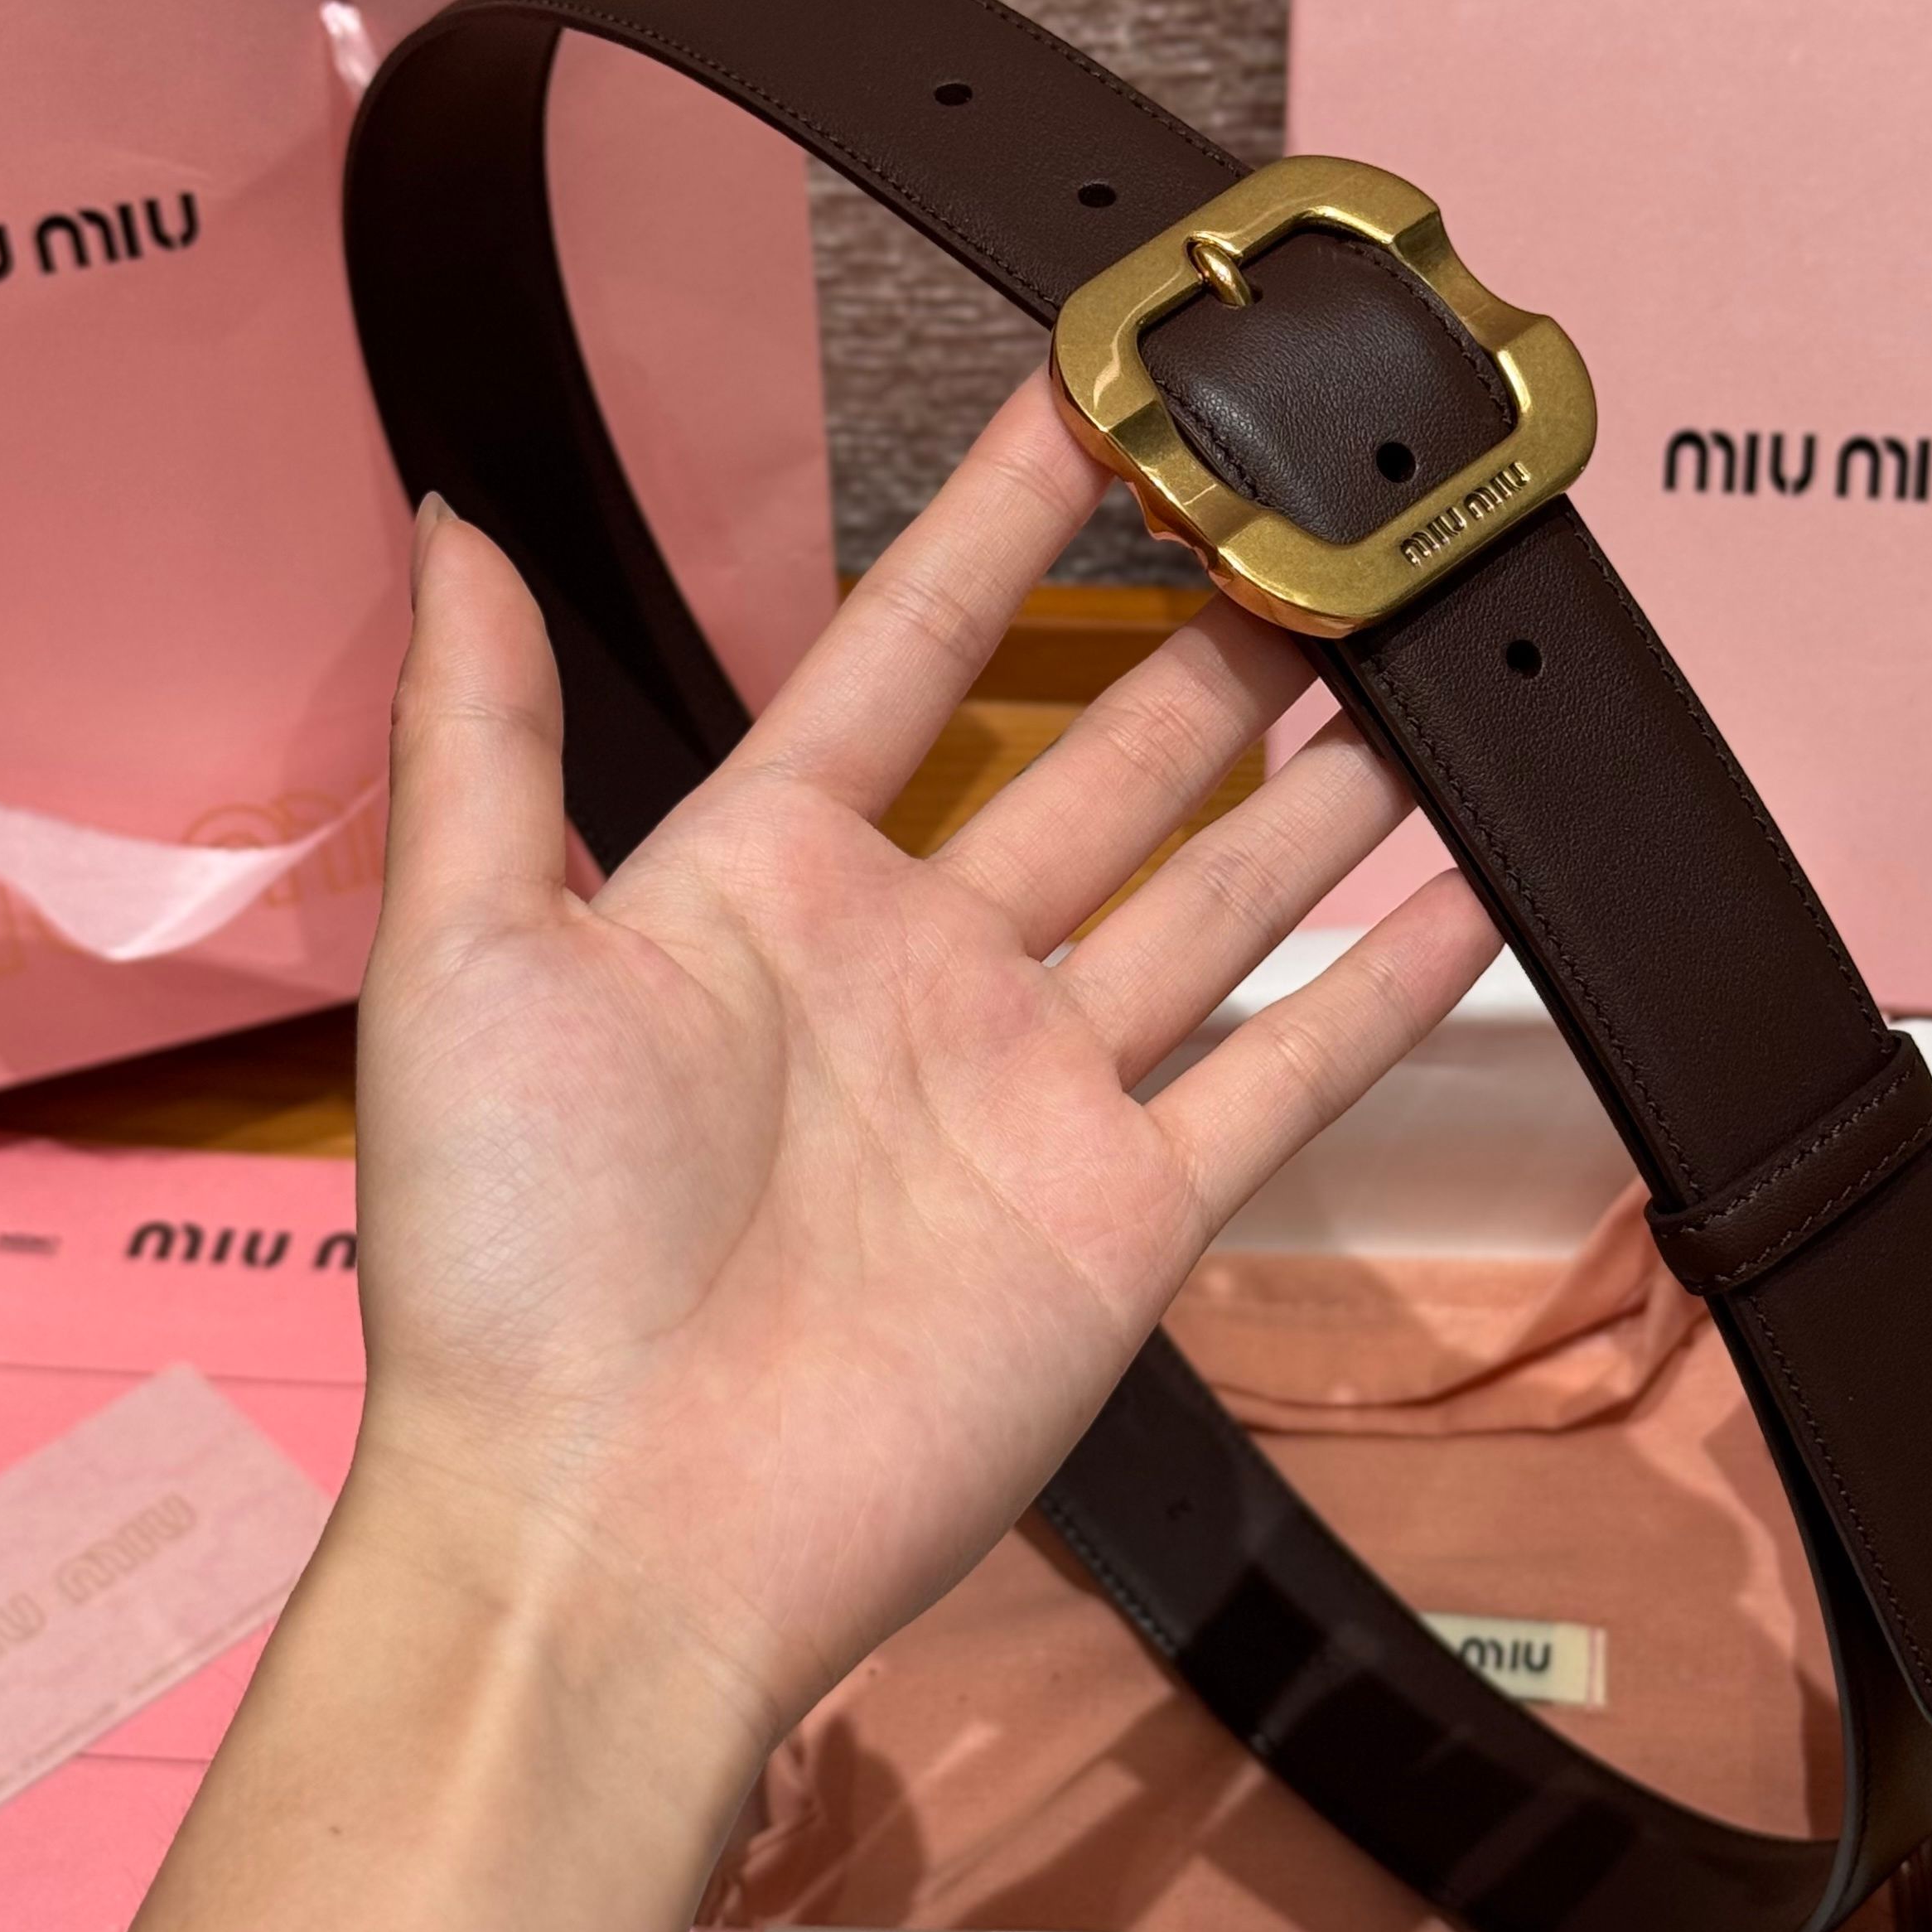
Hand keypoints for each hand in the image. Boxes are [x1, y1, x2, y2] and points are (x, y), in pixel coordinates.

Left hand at [353, 372, 1497, 1784]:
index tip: (1104, 394)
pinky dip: (1384, 993)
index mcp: (770, 878)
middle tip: (1329, 535)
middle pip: (1108, 764)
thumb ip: (484, 735)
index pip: (915, 648)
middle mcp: (924, 965)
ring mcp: (1039, 1089)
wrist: (612, 1537)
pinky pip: (1281, 1078)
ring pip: (1218, 900)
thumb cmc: (515, 1248)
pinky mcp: (1128, 1216)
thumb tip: (456, 519)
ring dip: (1323, 793)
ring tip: (1426, 675)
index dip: (1006, 521)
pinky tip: (1475, 897)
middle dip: (1215, 648)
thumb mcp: (466, 957)